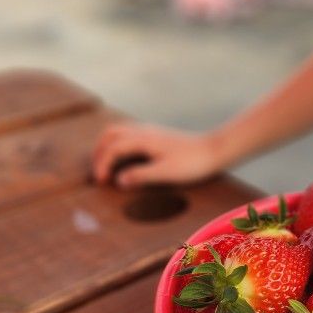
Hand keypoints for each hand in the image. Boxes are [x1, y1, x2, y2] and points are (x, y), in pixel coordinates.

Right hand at [92, 123, 221, 187]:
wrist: (215, 150)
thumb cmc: (192, 163)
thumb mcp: (165, 173)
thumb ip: (141, 176)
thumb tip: (119, 180)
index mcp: (143, 139)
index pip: (113, 148)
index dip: (102, 164)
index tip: (101, 182)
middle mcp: (143, 131)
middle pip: (110, 134)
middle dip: (99, 152)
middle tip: (97, 172)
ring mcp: (150, 131)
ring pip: (119, 132)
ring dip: (108, 146)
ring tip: (106, 165)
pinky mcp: (157, 135)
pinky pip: (129, 134)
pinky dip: (119, 144)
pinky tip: (125, 158)